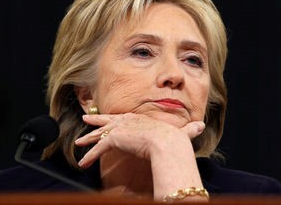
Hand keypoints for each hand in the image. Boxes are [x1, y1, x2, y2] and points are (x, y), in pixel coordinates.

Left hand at [74, 113, 204, 167]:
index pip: (125, 118)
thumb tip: (202, 126)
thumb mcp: (182, 133)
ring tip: (78, 143)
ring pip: (100, 134)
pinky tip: (83, 163)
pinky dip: (90, 156)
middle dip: (97, 120)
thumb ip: (190, 130)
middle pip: (109, 120)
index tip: (110, 117)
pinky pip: (98, 149)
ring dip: (88, 139)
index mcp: (142, 120)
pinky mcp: (114, 139)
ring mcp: (120, 129)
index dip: (117, 118)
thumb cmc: (175, 139)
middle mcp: (129, 122)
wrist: (167, 143)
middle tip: (86, 118)